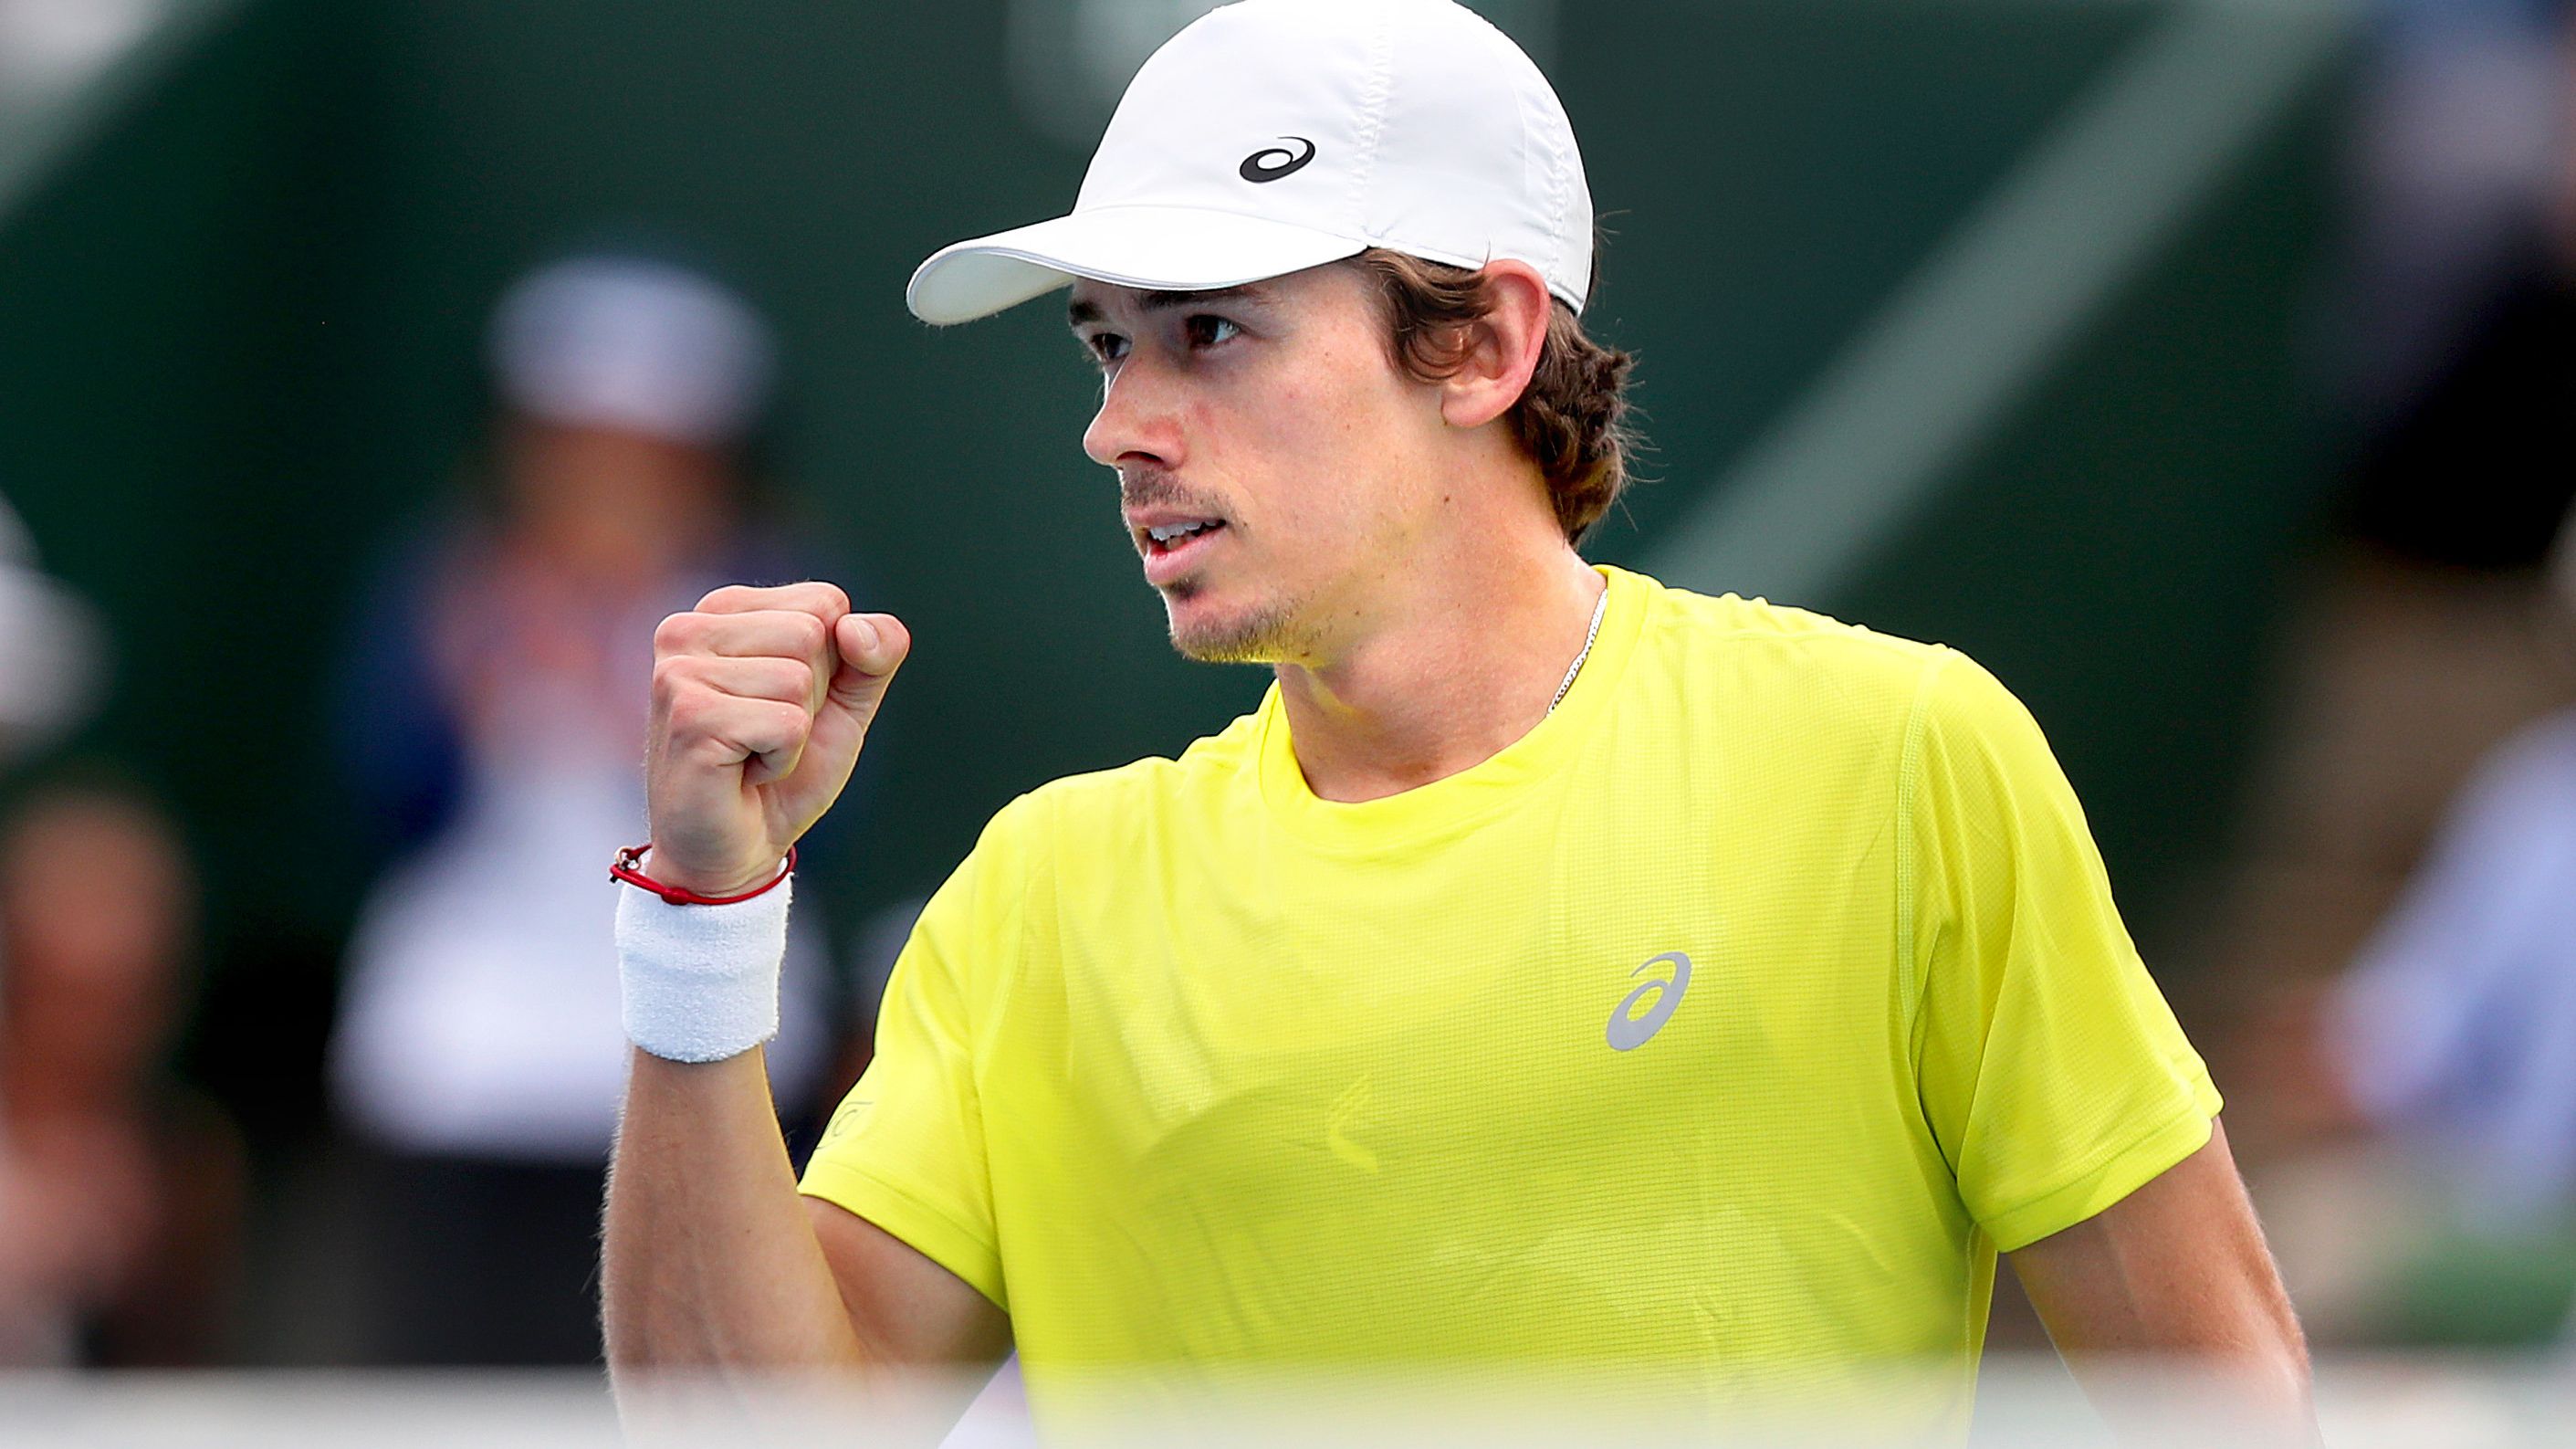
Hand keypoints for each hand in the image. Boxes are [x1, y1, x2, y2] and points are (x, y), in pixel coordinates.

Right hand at [644, 582, 908, 895]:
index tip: (785, 702)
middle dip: (812, 697)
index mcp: (723, 610)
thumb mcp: (843, 703)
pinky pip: (787, 724)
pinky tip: (744, 772)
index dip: (831, 665)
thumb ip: (874, 654)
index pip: (826, 602)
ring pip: (799, 679)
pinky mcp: (689, 718)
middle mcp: (688, 629)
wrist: (733, 851)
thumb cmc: (783, 773)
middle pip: (813, 634)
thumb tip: (856, 627)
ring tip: (752, 752)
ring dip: (795, 732)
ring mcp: (680, 672)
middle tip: (766, 733)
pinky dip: (783, 759)